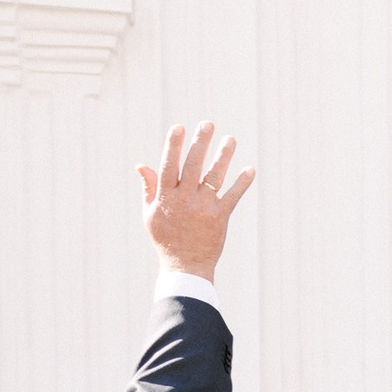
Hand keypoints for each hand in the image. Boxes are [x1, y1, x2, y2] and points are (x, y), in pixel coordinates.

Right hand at [136, 122, 254, 280]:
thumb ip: (148, 188)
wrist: (184, 267)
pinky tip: (249, 169)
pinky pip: (232, 196)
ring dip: (223, 157)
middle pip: (192, 165)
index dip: (173, 146)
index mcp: (165, 197)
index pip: (168, 165)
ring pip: (214, 177)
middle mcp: (184, 199)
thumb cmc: (165, 238)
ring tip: (230, 139)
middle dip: (200, 143)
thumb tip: (141, 164)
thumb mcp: (150, 214)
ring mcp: (203, 207)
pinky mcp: (220, 217)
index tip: (178, 127)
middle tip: (208, 124)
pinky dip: (241, 183)